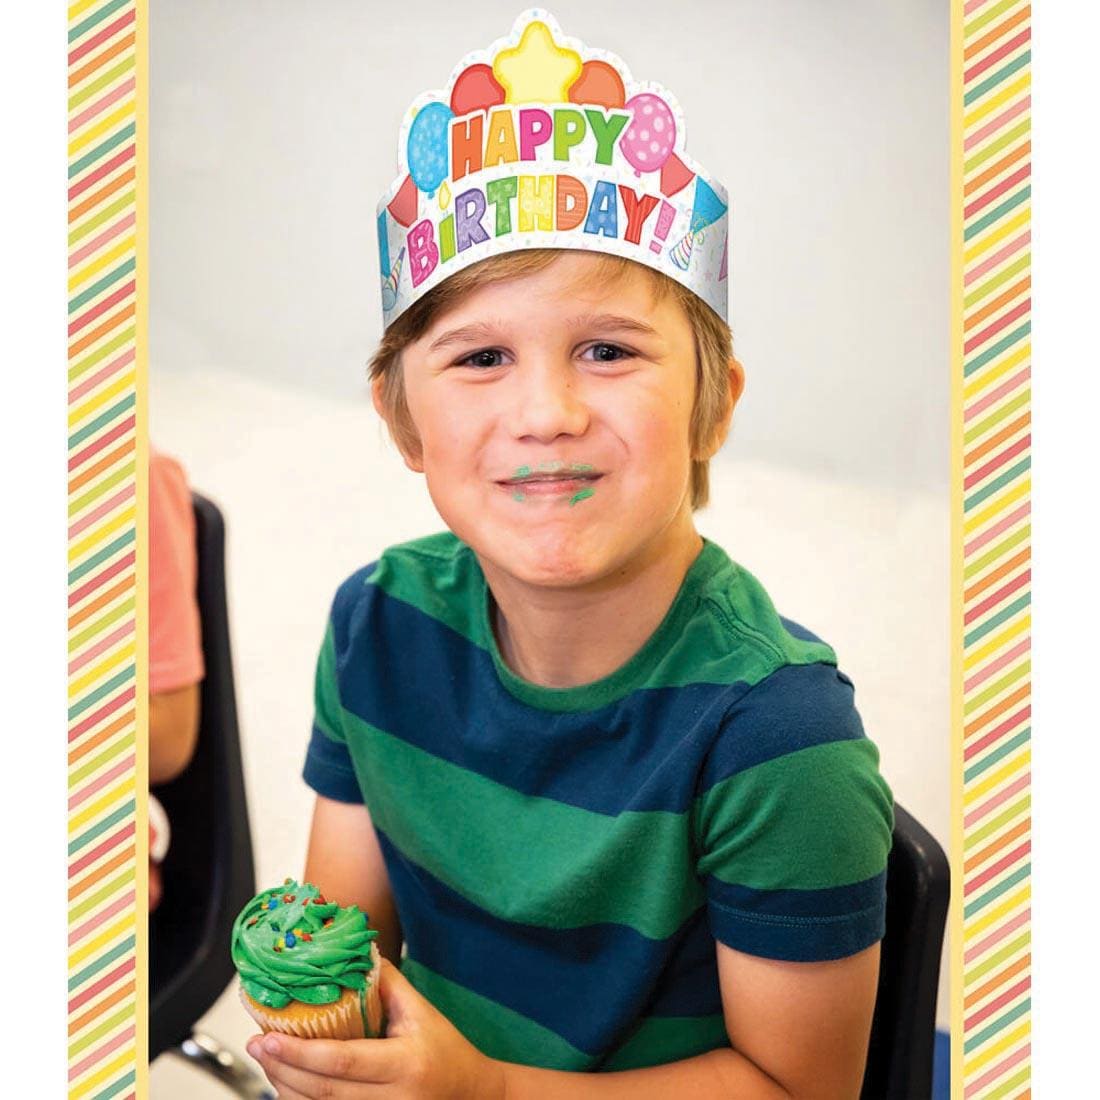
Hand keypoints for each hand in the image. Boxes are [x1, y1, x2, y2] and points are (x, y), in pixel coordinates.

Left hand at [246, 958, 507, 1099]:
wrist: (471, 1095)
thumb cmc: (447, 1051)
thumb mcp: (423, 1012)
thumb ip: (388, 984)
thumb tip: (357, 954)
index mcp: (404, 1064)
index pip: (342, 1061)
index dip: (300, 1052)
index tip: (268, 1036)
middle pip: (322, 1091)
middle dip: (282, 1068)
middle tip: (255, 1045)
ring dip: (286, 1087)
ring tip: (265, 1061)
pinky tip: (286, 1084)